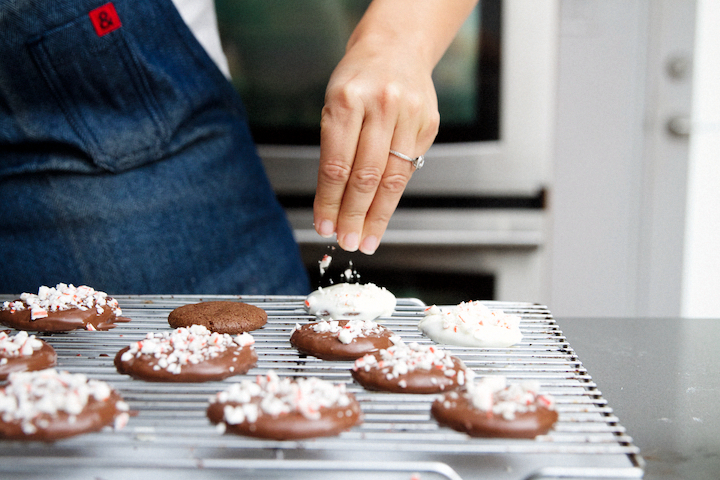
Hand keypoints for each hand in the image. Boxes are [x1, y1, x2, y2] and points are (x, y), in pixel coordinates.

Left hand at [313, 0, 476, 254]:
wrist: (396, 47)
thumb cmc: (358, 80)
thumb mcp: (334, 104)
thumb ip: (335, 150)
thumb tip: (332, 204)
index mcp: (348, 100)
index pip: (336, 165)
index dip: (329, 202)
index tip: (324, 227)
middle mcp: (381, 106)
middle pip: (365, 176)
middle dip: (354, 216)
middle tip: (347, 241)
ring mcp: (409, 115)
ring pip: (392, 178)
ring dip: (377, 216)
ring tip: (366, 239)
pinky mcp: (429, 124)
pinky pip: (409, 168)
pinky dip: (393, 195)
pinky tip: (382, 212)